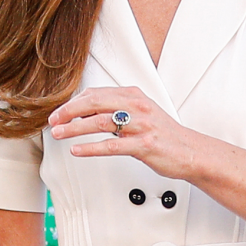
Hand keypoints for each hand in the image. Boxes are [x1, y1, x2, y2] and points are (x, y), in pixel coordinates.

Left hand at [48, 86, 203, 179]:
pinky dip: (91, 148)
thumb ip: (114, 109)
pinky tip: (77, 150)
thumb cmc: (163, 134)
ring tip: (59, 134)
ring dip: (75, 128)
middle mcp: (136, 106)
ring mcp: (141, 125)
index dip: (73, 103)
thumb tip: (83, 113)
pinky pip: (113, 146)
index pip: (95, 94)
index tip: (59, 113)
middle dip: (69, 111)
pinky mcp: (145, 145)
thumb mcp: (139, 113)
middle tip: (53, 121)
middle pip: (94, 103)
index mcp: (133, 95)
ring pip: (100, 122)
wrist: (192, 151)